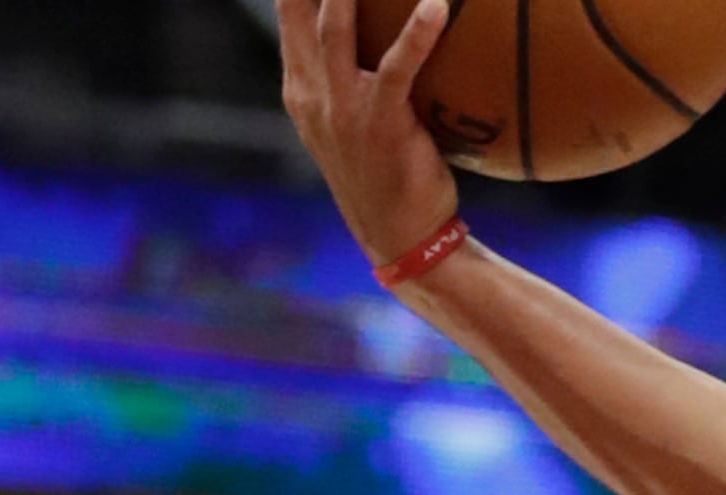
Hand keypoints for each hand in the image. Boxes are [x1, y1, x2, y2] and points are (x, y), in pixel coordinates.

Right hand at [277, 0, 462, 265]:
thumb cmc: (390, 179)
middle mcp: (311, 91)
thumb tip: (386, 38)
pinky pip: (399, 66)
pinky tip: (437, 3)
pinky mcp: (380, 122)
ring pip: (335, 27)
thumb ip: (356, 80)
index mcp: (300, 87)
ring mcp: (342, 106)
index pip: (288, 14)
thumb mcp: (357, 124)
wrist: (402, 240)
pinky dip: (418, 32)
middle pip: (298, 9)